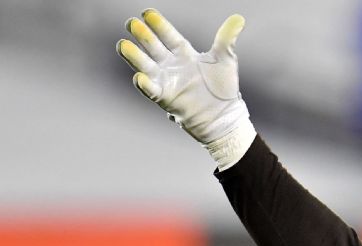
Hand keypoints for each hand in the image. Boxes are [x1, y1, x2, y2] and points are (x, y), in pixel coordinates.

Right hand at [116, 9, 254, 168]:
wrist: (225, 115)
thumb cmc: (224, 87)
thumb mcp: (225, 59)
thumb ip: (226, 38)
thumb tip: (239, 19)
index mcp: (184, 54)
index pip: (168, 35)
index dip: (159, 25)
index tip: (147, 13)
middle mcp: (171, 65)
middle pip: (153, 47)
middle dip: (142, 36)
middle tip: (131, 23)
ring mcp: (166, 81)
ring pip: (145, 65)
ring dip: (134, 56)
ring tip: (123, 45)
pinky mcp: (165, 98)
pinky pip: (151, 90)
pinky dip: (145, 84)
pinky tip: (139, 77)